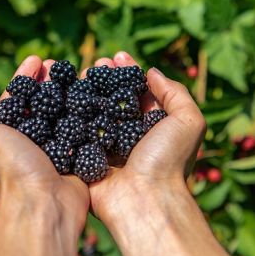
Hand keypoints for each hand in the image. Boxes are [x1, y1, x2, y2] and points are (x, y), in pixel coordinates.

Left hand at [0, 56, 88, 255]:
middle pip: (40, 103)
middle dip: (48, 80)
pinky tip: (92, 95)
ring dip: (67, 91)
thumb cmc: (9, 168)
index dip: (24, 77)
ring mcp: (55, 149)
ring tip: (76, 72)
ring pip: (62, 113)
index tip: (36, 59)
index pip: (15, 99)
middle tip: (57, 62)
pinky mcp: (77, 156)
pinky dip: (86, 112)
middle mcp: (31, 142)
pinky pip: (82, 129)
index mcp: (7, 137)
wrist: (43, 202)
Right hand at [84, 52, 230, 255]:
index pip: (139, 91)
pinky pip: (77, 132)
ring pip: (94, 112)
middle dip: (105, 78)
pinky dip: (71, 114)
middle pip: (114, 99)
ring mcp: (107, 146)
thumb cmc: (168, 160)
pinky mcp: (87, 158)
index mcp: (153, 126)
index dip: (129, 71)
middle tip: (96, 63)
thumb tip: (152, 72)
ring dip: (87, 91)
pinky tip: (65, 95)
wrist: (144, 199)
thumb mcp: (188, 121)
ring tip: (79, 73)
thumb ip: (175, 92)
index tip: (118, 55)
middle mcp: (129, 135)